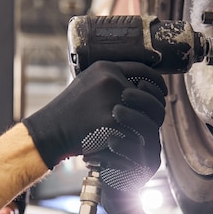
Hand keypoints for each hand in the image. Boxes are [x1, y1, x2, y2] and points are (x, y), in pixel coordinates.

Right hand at [22, 61, 166, 168]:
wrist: (50, 130)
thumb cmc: (68, 112)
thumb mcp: (87, 85)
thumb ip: (110, 82)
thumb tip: (138, 86)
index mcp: (106, 68)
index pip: (144, 70)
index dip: (157, 83)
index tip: (162, 93)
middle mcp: (110, 80)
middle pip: (149, 95)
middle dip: (155, 109)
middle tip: (154, 120)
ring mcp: (110, 100)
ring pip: (145, 115)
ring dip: (148, 127)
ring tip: (142, 134)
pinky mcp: (110, 121)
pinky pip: (135, 132)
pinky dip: (135, 141)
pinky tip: (131, 145)